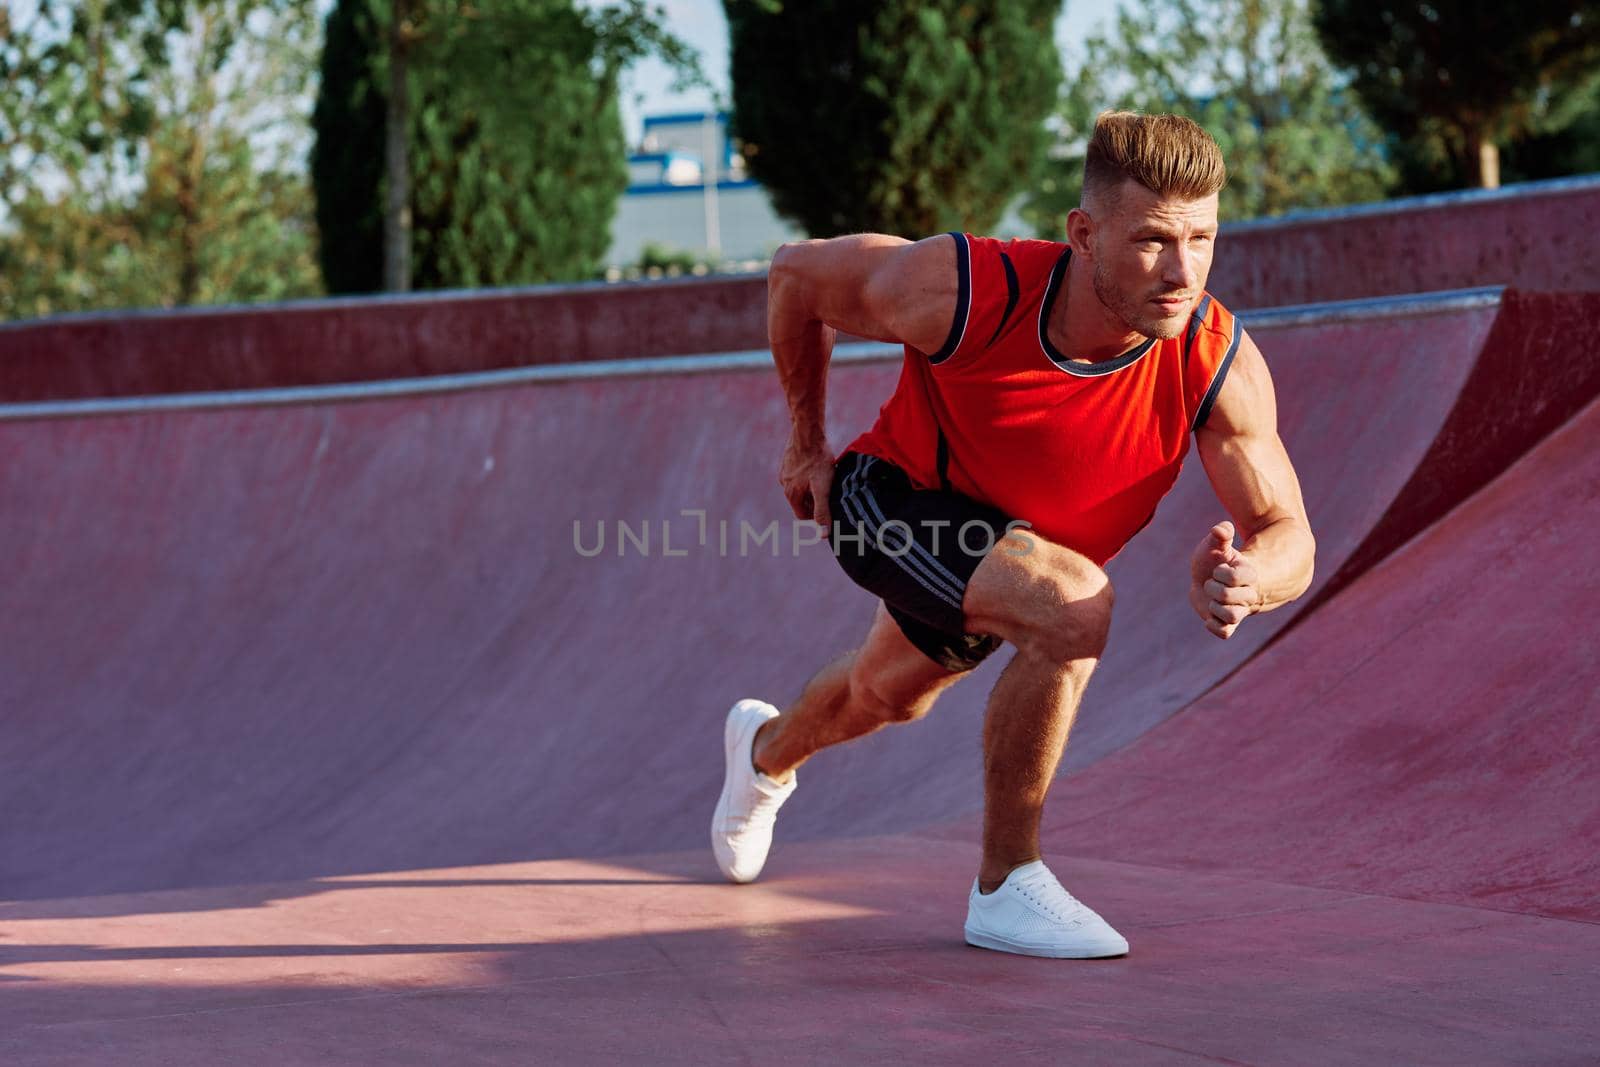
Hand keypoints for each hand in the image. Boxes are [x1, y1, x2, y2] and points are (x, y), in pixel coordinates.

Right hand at [779, 434, 834, 527]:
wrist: (807, 431)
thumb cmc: (818, 460)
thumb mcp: (823, 488)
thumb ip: (822, 511)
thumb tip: (822, 535)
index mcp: (791, 495)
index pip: (803, 516)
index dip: (817, 516)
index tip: (829, 508)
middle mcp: (784, 485)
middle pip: (801, 502)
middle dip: (814, 501)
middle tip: (830, 492)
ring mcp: (784, 471)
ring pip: (799, 487)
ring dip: (811, 487)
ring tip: (826, 478)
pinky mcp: (787, 460)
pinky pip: (798, 473)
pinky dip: (807, 474)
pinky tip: (818, 466)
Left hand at [1189, 521, 1261, 639]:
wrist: (1208, 577)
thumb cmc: (1214, 559)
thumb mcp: (1215, 545)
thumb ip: (1220, 534)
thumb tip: (1220, 529)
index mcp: (1248, 573)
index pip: (1238, 577)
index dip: (1222, 573)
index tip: (1218, 569)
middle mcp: (1247, 594)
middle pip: (1232, 598)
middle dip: (1214, 589)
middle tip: (1210, 583)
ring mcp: (1238, 609)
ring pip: (1232, 616)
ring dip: (1215, 608)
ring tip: (1211, 600)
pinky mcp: (1228, 623)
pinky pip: (1225, 633)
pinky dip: (1213, 625)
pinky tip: (1208, 615)